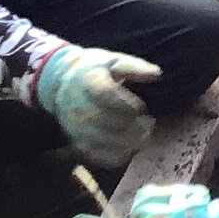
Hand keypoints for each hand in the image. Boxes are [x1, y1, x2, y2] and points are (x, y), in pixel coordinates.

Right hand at [36, 45, 161, 166]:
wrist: (61, 82)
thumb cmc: (95, 71)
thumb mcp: (113, 61)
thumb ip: (135, 67)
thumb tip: (157, 73)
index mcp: (88, 81)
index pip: (104, 94)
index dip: (125, 105)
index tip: (142, 109)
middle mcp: (77, 104)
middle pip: (100, 119)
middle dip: (128, 126)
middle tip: (149, 126)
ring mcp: (73, 125)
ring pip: (96, 139)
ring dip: (123, 143)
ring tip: (143, 139)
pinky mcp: (74, 140)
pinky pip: (91, 154)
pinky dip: (111, 156)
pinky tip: (129, 151)